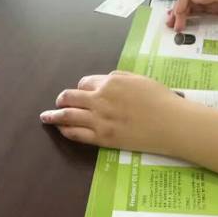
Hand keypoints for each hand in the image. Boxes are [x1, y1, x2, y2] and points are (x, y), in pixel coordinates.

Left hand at [40, 72, 193, 155]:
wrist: (172, 124)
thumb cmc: (161, 100)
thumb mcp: (140, 80)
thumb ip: (120, 78)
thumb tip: (106, 80)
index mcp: (110, 82)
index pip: (85, 83)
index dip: (81, 88)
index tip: (81, 93)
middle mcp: (101, 99)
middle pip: (71, 97)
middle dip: (61, 99)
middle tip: (57, 103)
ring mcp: (100, 120)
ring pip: (68, 116)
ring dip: (54, 115)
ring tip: (45, 117)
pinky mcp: (103, 139)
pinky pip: (78, 134)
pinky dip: (66, 131)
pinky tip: (61, 130)